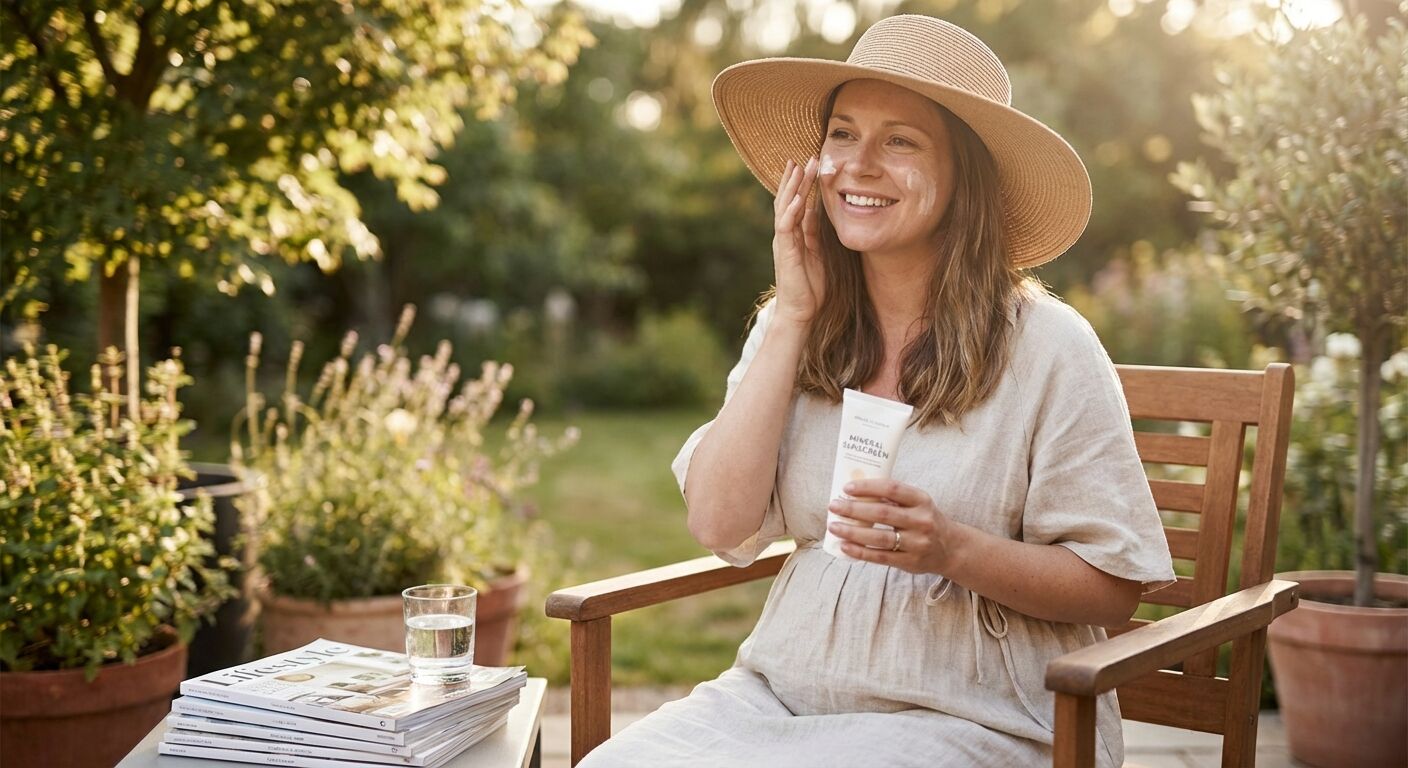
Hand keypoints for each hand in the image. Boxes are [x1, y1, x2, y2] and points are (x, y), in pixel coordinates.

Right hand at [772, 157, 824, 326]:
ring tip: (799, 168)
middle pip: (787, 199)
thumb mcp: (817, 252)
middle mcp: (785, 234)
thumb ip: (814, 231)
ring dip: (792, 187)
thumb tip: (815, 210)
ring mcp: (783, 242)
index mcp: (794, 233)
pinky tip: (797, 198)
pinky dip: (791, 211)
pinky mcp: (785, 252)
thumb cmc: (810, 286)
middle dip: (797, 178)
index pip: (795, 201)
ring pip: (784, 208)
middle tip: (807, 156)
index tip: (810, 163)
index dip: (802, 183)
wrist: (800, 312)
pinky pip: (785, 227)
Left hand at [827, 478, 966, 574]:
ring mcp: (916, 543)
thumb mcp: (917, 504)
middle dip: (854, 509)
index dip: (868, 487)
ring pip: (879, 537)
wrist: (951, 549)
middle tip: (833, 505)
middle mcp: (921, 520)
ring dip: (852, 532)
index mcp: (921, 500)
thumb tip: (855, 492)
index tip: (847, 488)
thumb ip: (893, 498)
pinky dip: (860, 552)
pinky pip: (880, 556)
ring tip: (834, 526)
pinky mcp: (910, 561)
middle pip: (882, 513)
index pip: (892, 488)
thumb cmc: (925, 520)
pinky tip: (844, 546)